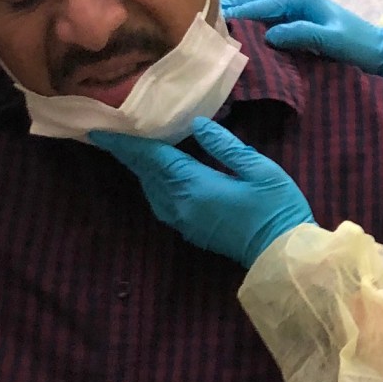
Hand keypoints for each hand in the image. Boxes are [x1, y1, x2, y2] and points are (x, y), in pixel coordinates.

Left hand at [88, 120, 316, 266]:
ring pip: (152, 190)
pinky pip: (162, 202)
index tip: (101, 130)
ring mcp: (184, 221)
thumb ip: (225, 146)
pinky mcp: (191, 231)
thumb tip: (196, 125)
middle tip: (111, 134)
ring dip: (141, 170)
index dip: (127, 143)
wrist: (281, 256)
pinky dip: (154, 184)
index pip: (153, 158)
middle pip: (147, 174)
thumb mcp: (258, 169)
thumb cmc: (277, 208)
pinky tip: (159, 175)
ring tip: (133, 151)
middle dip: (128, 154)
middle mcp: (181, 205)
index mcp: (195, 186)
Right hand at [222, 0, 382, 81]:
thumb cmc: (357, 45)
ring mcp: (290, 5)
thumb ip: (302, 34)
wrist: (378, 50)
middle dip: (228, 10)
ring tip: (212, 32)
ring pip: (252, 3)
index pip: (257, 3)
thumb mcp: (332, 41)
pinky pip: (261, 14)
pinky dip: (245, 19)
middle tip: (203, 29)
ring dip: (235, 14)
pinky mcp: (291, 17)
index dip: (234, 15)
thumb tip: (270, 35)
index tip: (211, 28)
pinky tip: (233, 34)